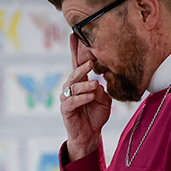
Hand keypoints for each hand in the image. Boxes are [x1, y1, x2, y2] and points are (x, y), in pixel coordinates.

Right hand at [61, 33, 111, 161]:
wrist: (90, 135)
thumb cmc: (96, 115)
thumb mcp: (104, 101)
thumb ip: (101, 91)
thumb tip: (97, 85)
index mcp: (81, 83)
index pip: (77, 64)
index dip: (75, 50)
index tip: (74, 35)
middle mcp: (71, 88)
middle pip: (74, 74)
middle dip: (82, 67)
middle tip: (91, 62)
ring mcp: (67, 98)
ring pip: (73, 87)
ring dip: (84, 85)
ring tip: (95, 85)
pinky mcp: (65, 110)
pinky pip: (72, 101)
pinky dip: (82, 98)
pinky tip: (90, 97)